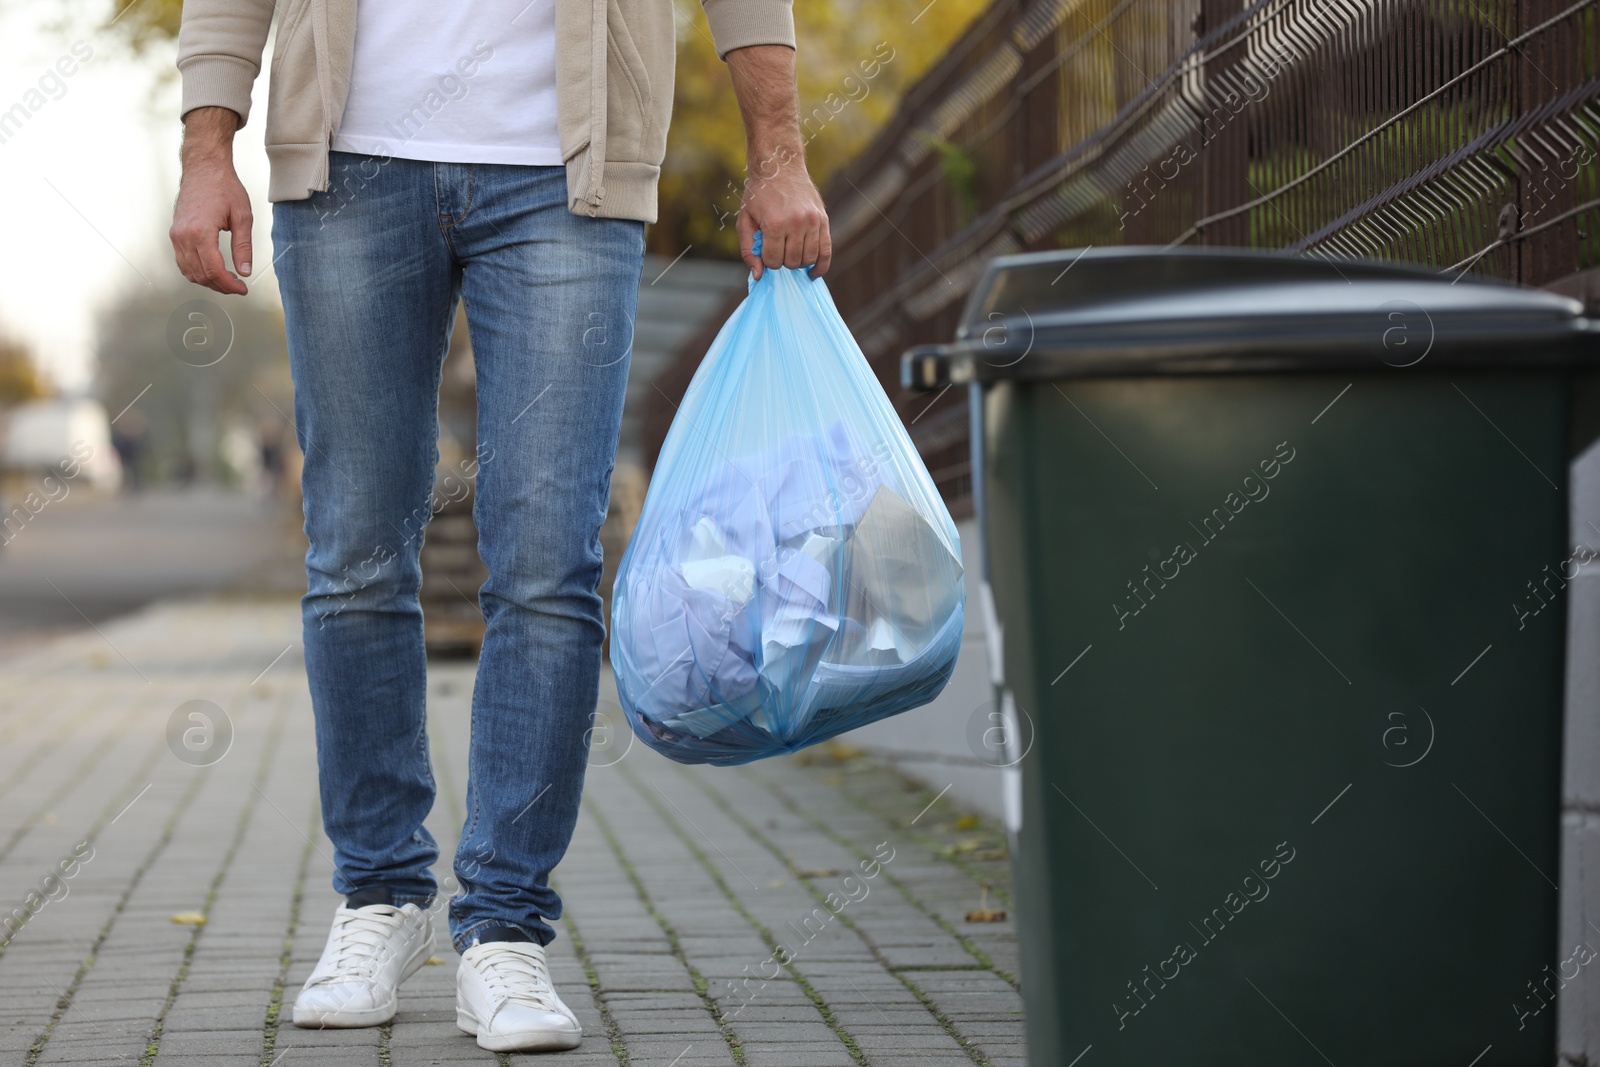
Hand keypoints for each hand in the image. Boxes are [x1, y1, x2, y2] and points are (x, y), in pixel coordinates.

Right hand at [170, 106, 251, 295]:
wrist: (203, 167)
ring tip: (228, 280)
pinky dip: (196, 271)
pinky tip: (213, 270)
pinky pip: (182, 261)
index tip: (243, 289)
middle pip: (200, 274)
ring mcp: (176, 234)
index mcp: (200, 232)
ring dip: (208, 281)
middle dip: (220, 286)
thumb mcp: (242, 217)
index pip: (213, 270)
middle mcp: (183, 235)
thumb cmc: (224, 187)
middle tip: (238, 287)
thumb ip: (243, 247)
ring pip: (189, 271)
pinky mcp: (174, 232)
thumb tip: (245, 272)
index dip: (229, 285)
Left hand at [738, 148, 830, 278]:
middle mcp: (796, 223)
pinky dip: (820, 266)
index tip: (765, 250)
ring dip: (798, 262)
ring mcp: (813, 221)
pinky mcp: (823, 219)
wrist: (780, 166)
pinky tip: (812, 273)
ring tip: (790, 252)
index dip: (767, 260)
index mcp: (775, 223)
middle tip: (777, 248)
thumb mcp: (744, 220)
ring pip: (809, 259)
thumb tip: (758, 275)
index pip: (773, 261)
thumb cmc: (759, 194)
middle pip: (792, 262)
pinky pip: (827, 251)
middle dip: (782, 261)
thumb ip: (748, 249)